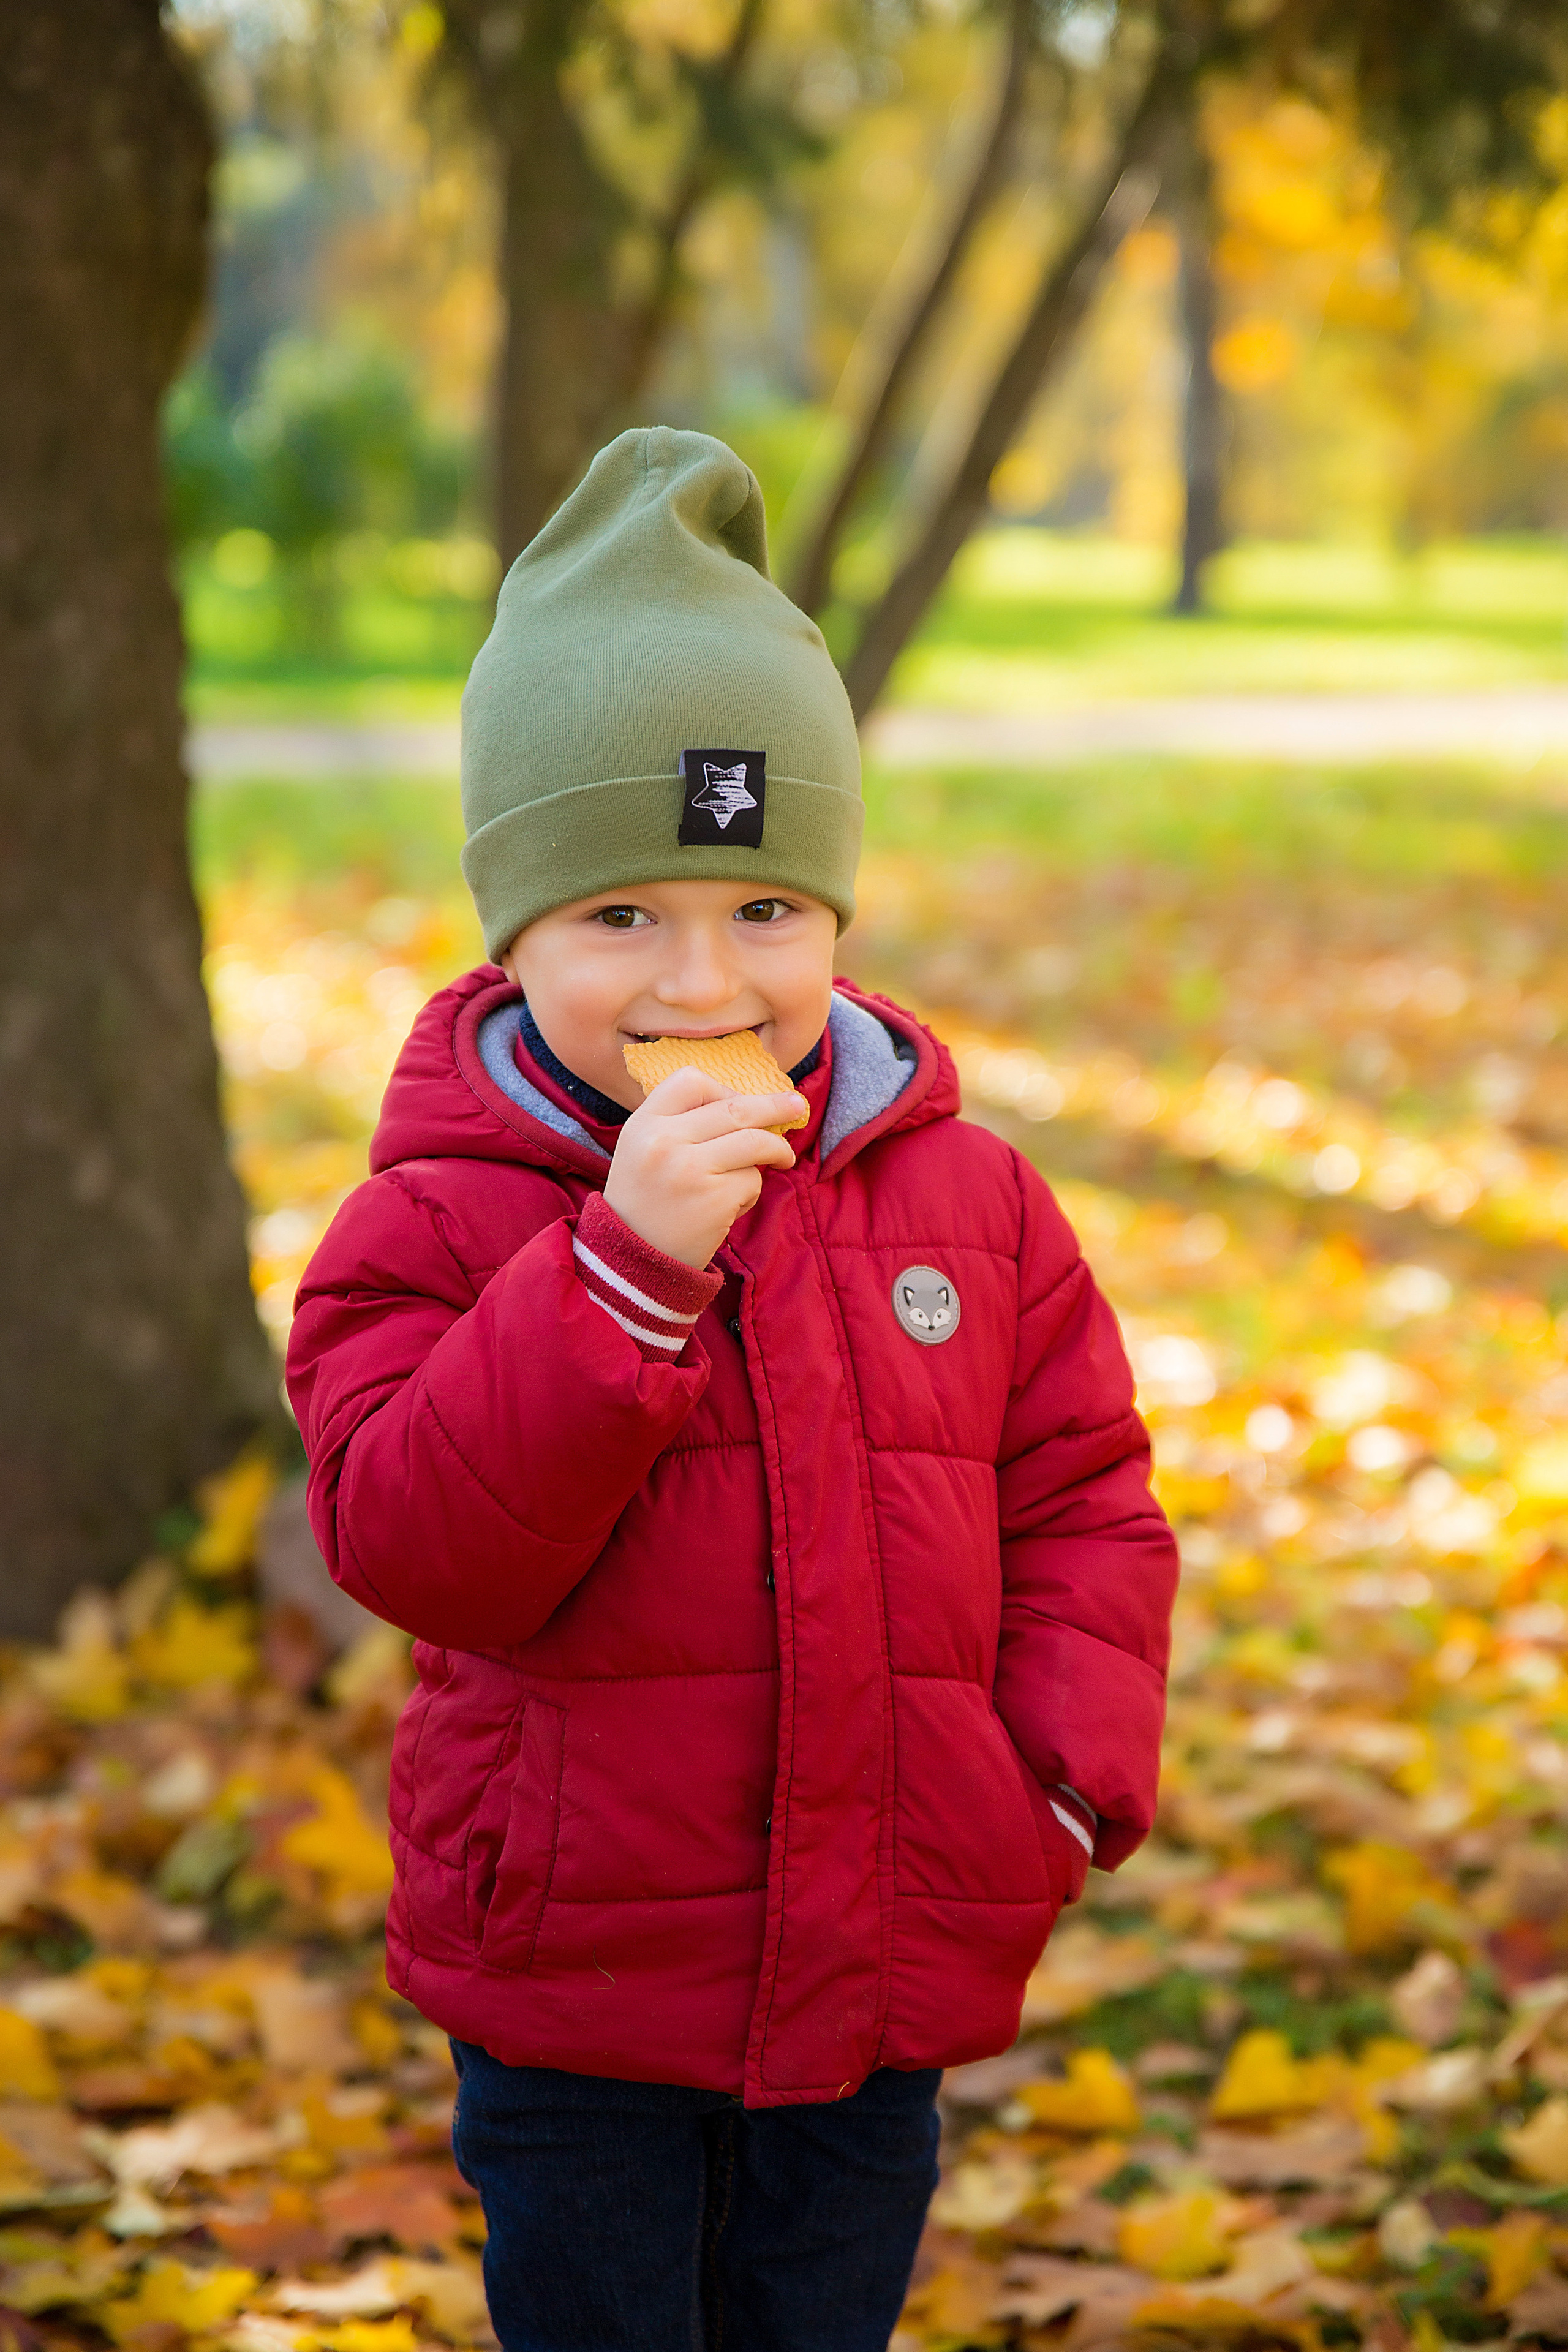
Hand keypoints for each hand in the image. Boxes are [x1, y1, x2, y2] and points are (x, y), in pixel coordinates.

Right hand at [603, 1065, 808, 1268]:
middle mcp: (664, 1141)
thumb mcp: (643, 1151)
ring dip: (777, 1149)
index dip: (723, 1089)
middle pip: (735, 1108)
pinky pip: (753, 1180)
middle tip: (796, 1106)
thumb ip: (680, 1125)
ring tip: (782, 1159)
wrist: (632, 1262)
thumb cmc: (646, 1203)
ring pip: (754, 1141)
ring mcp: (690, 1169)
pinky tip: (732, 1206)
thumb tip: (746, 1104)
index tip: (741, 1102)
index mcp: (643, 1124)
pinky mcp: (714, 1199)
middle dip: (774, 1106)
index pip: (690, 1081)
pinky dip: (750, 1192)